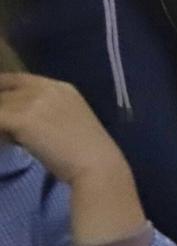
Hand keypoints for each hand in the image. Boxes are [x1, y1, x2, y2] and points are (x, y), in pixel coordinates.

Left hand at [0, 74, 145, 245]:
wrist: (97, 165)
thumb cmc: (88, 153)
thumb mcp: (70, 122)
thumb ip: (46, 113)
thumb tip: (17, 122)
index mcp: (61, 88)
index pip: (17, 79)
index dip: (3, 91)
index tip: (2, 108)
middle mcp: (46, 88)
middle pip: (4, 92)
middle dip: (2, 110)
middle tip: (6, 131)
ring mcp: (33, 101)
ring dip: (1, 124)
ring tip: (7, 141)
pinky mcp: (21, 118)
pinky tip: (5, 146)